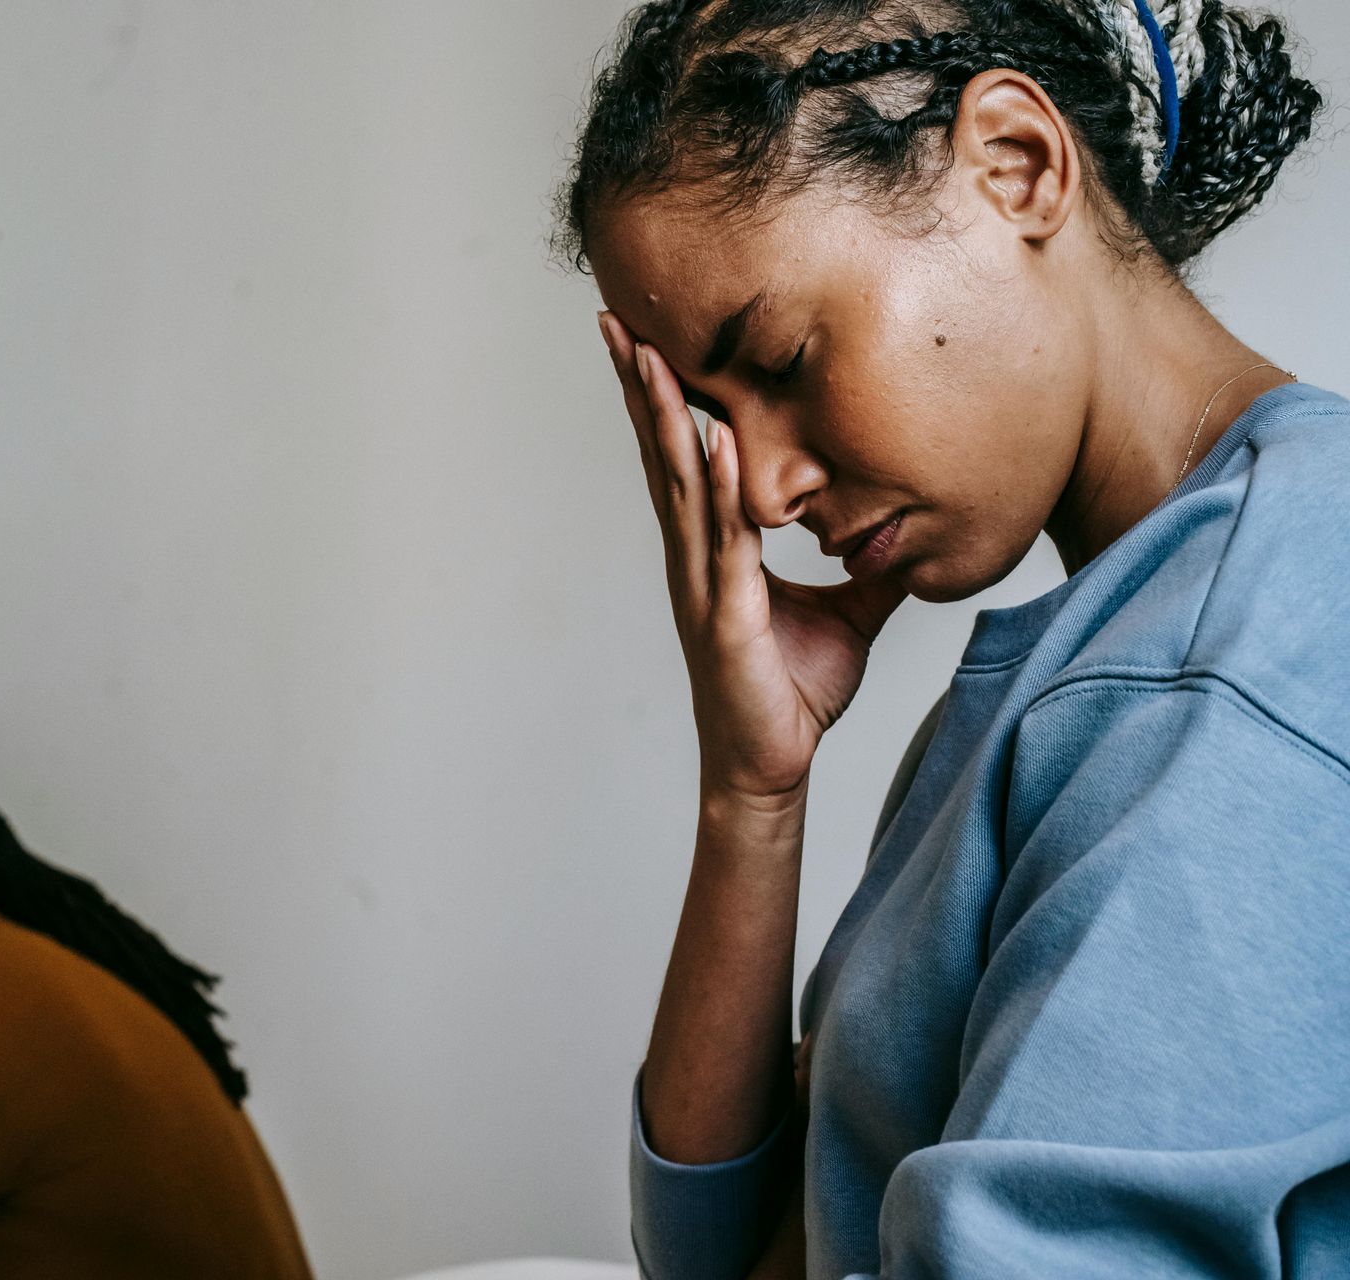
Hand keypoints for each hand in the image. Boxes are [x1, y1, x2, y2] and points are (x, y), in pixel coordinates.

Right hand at [599, 312, 905, 800]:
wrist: (769, 768)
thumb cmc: (793, 692)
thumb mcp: (849, 614)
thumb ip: (867, 565)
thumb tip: (910, 529)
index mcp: (713, 549)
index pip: (684, 457)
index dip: (662, 399)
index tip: (645, 338)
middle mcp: (694, 556)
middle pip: (660, 453)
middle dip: (637, 385)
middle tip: (615, 319)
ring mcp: (701, 583)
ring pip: (678, 484)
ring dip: (661, 418)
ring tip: (646, 356)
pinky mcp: (724, 615)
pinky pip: (723, 539)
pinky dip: (721, 486)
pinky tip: (718, 440)